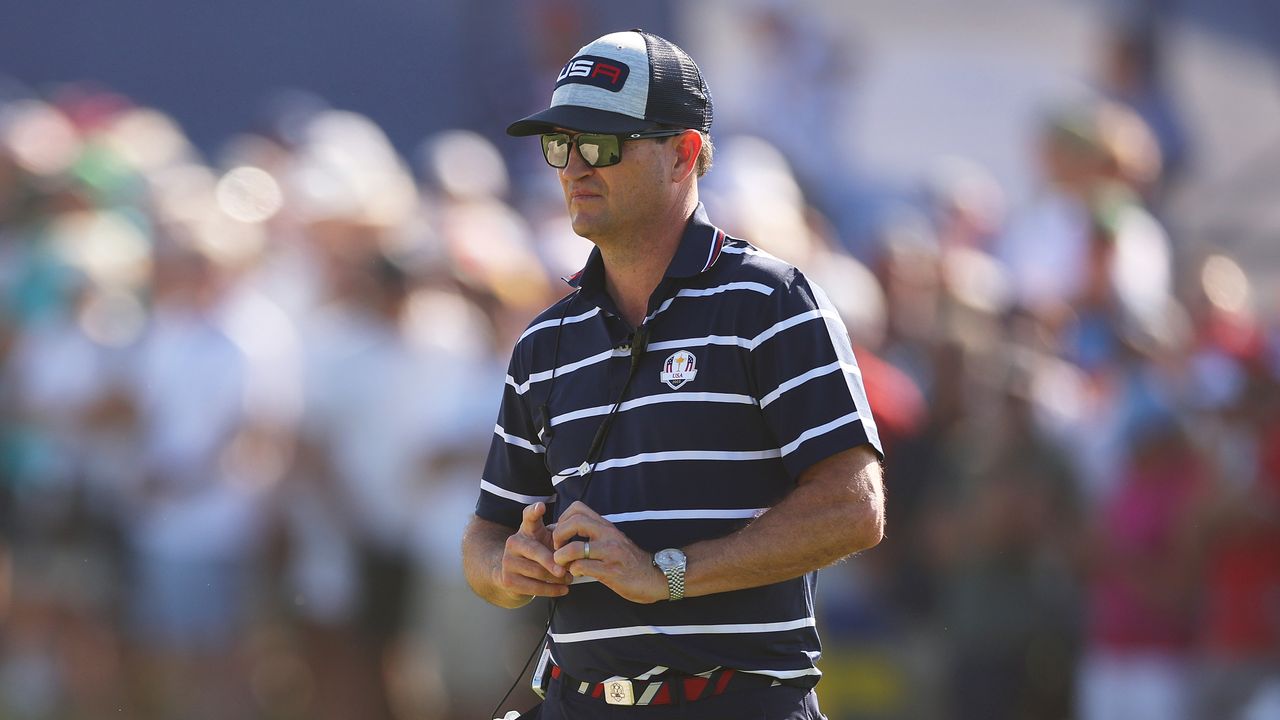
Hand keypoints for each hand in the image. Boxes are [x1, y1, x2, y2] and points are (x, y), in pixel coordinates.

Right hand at [496, 502, 570, 600]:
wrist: (513, 575)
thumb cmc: (538, 554)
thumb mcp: (547, 541)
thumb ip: (560, 538)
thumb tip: (579, 543)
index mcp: (526, 530)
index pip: (528, 517)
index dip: (534, 511)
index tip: (540, 507)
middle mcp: (514, 542)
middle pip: (535, 551)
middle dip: (551, 562)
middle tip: (565, 570)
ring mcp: (508, 561)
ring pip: (536, 572)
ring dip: (556, 579)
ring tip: (568, 579)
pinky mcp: (508, 580)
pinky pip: (533, 587)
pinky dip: (551, 590)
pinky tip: (562, 590)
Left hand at [551, 501, 667, 603]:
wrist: (654, 577)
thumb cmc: (629, 561)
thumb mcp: (613, 541)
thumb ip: (594, 534)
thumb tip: (567, 532)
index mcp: (606, 526)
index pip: (577, 508)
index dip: (562, 519)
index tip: (562, 535)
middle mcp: (608, 535)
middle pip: (574, 522)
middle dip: (558, 536)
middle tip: (558, 549)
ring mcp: (610, 552)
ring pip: (574, 548)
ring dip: (561, 557)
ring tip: (564, 564)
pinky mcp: (610, 571)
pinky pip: (582, 567)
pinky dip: (573, 571)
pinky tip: (577, 574)